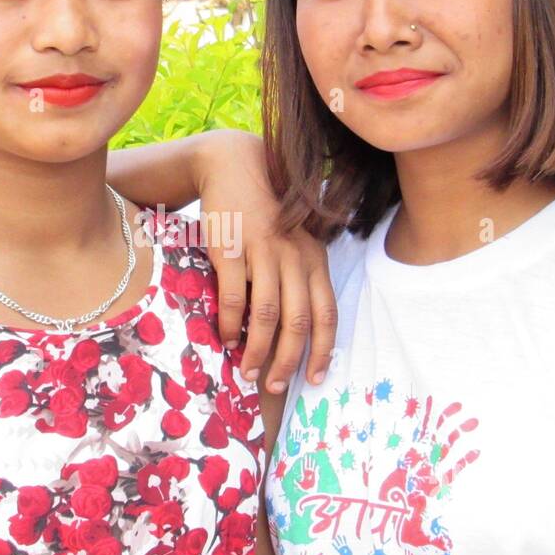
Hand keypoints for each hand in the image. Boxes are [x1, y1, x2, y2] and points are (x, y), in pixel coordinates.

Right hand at [192, 130, 336, 393]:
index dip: (323, 351)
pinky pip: (232, 298)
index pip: (328, 314)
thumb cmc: (266, 210)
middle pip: (298, 322)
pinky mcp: (232, 249)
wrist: (235, 166)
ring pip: (267, 316)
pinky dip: (230, 325)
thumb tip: (297, 329)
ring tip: (249, 372)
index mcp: (315, 258)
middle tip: (277, 387)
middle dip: (289, 361)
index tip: (315, 379)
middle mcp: (296, 257)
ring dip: (259, 351)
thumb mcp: (295, 240)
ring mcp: (264, 253)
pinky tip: (226, 340)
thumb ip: (300, 276)